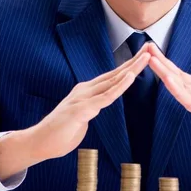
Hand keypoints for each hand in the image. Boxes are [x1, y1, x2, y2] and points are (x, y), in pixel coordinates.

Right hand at [0, 43, 150, 180]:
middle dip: (135, 60)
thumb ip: (91, 109)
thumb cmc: (60, 133)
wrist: (38, 143)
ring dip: (131, 68)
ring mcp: (82, 98)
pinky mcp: (80, 109)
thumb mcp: (82, 118)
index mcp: (87, 91)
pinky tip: (129, 77)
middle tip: (151, 47)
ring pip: (112, 81)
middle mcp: (85, 90)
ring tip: (146, 57)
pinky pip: (104, 97)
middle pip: (116, 73)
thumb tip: (98, 106)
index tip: (145, 56)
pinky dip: (118, 87)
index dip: (130, 66)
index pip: (113, 77)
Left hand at [147, 43, 190, 172]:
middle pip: (180, 75)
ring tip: (152, 59)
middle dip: (162, 61)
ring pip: (184, 84)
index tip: (151, 56)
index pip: (182, 77)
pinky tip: (169, 83)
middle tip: (147, 47)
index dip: (166, 66)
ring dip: (166, 71)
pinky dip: (179, 91)